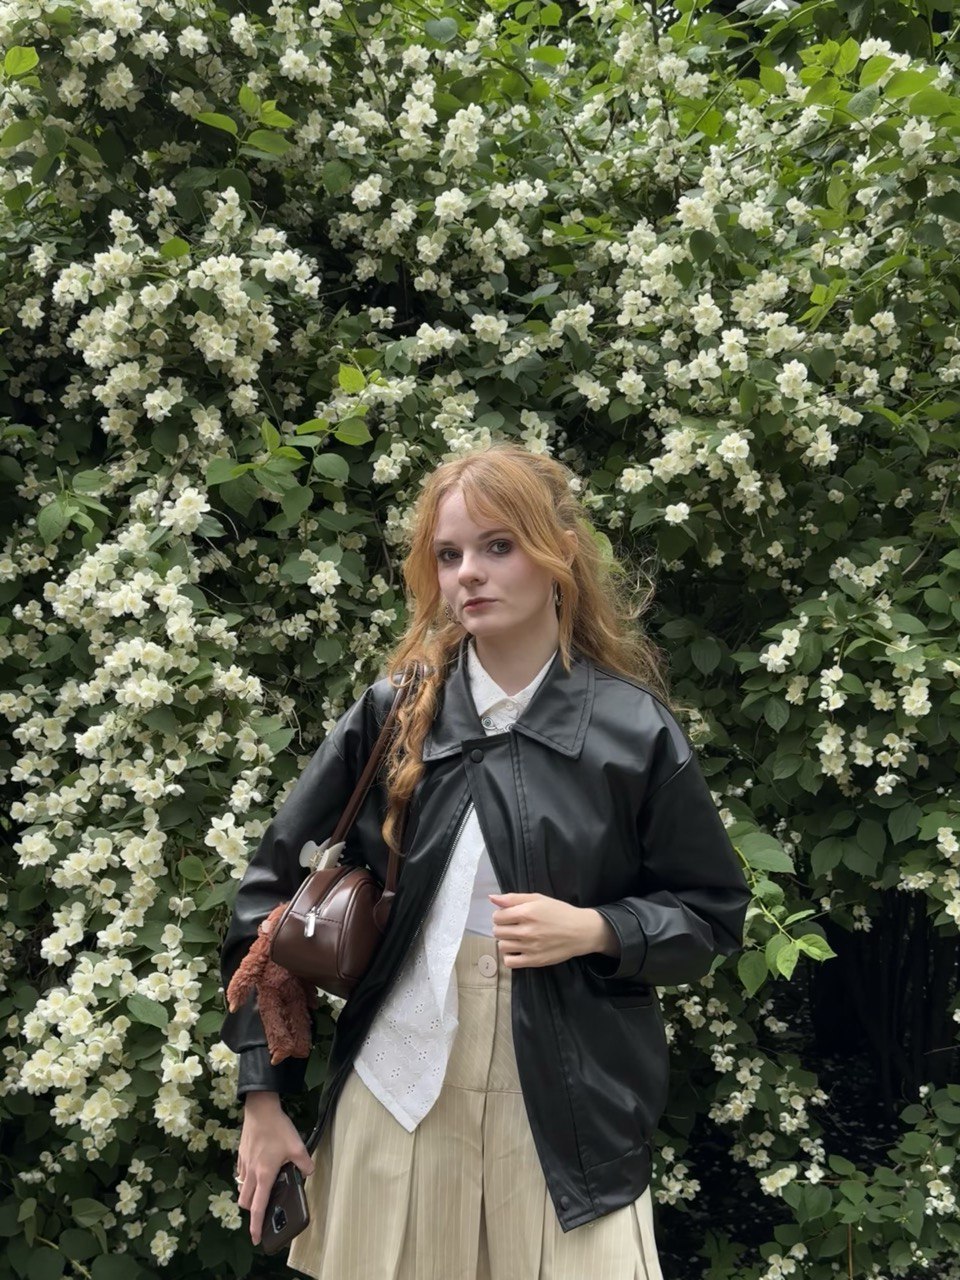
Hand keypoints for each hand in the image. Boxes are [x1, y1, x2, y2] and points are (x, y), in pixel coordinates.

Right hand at [237, 1093, 313, 1246]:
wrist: (260, 1109)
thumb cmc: (277, 1129)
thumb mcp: (297, 1146)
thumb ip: (305, 1162)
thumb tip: (309, 1172)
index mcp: (264, 1176)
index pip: (258, 1207)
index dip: (256, 1226)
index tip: (256, 1239)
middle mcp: (251, 1173)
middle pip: (245, 1202)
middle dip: (251, 1211)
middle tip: (261, 1211)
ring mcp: (244, 1164)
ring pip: (241, 1188)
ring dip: (248, 1195)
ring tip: (259, 1192)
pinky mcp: (241, 1154)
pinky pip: (240, 1174)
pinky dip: (246, 1179)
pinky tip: (256, 1171)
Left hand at [488, 893, 615, 967]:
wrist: (580, 931)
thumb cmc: (559, 912)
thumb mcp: (538, 899)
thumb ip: (513, 898)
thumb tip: (491, 898)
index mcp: (526, 912)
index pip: (497, 916)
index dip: (500, 915)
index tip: (509, 916)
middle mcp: (526, 930)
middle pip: (497, 931)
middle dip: (502, 928)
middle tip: (513, 927)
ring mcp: (530, 947)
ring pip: (502, 946)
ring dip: (506, 941)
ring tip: (516, 938)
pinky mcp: (534, 961)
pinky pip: (509, 962)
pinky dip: (510, 956)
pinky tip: (518, 950)